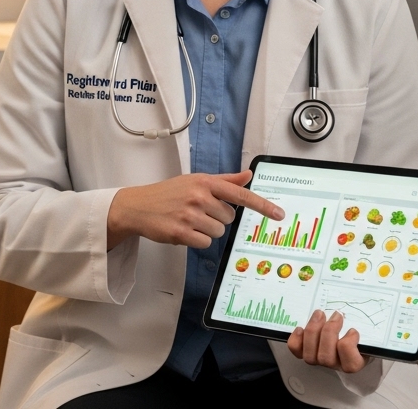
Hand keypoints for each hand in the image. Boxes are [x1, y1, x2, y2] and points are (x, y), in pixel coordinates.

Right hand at [106, 171, 283, 249]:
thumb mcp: (196, 181)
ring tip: (189, 221)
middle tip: (198, 212)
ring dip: (206, 230)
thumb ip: (225, 181)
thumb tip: (248, 175)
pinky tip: (184, 230)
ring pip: (218, 232)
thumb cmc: (169, 193)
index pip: (240, 195)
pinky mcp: (181, 232)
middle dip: (217, 218)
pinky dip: (197, 240)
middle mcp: (199, 197)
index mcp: (205, 183)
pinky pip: (205, 242)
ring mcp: (189, 215)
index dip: (262, 205)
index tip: (279, 214)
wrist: (138, 206)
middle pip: (229, 218)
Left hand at [287, 309, 365, 372]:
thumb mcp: (367, 334)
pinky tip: (301, 328)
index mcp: (353, 363)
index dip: (349, 344)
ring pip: (310, 355)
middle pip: (326, 357)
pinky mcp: (305, 352)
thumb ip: (365, 330)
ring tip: (319, 314)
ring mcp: (318, 360)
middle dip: (329, 332)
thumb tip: (352, 317)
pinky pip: (296, 350)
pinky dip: (296, 338)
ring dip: (313, 331)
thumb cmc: (358, 336)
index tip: (352, 330)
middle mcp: (335, 365)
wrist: (348, 339)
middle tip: (336, 315)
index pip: (350, 364)